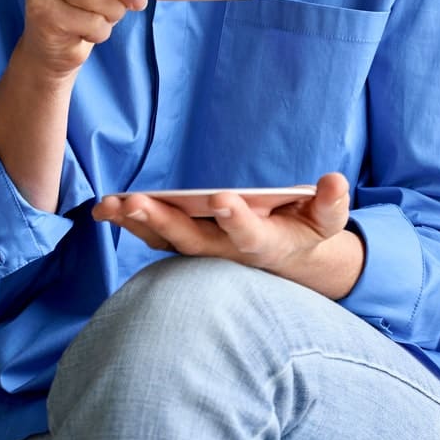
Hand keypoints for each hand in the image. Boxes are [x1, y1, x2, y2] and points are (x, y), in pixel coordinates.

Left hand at [93, 172, 354, 279]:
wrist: (285, 258)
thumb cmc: (305, 231)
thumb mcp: (326, 220)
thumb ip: (330, 204)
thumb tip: (334, 181)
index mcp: (263, 243)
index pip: (248, 234)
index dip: (236, 219)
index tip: (222, 198)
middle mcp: (225, 252)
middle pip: (191, 240)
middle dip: (165, 221)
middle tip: (139, 202)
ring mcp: (202, 248)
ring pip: (165, 240)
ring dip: (137, 223)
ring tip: (110, 205)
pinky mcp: (184, 242)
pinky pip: (152, 235)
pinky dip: (129, 223)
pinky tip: (106, 208)